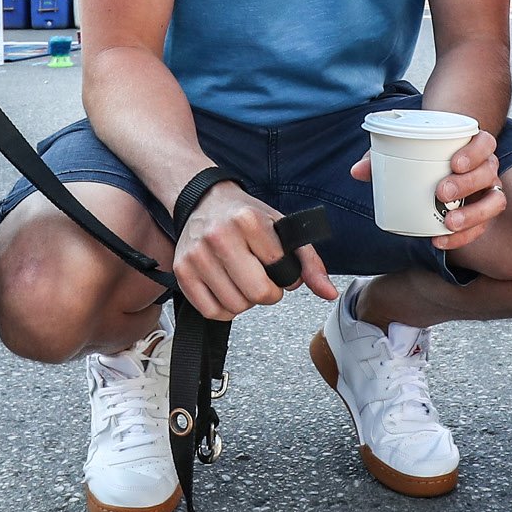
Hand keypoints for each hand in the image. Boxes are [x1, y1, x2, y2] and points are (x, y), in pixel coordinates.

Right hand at [171, 180, 336, 321]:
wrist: (203, 200)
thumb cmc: (244, 215)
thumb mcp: (282, 227)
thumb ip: (309, 261)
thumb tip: (328, 292)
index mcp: (248, 221)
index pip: (281, 271)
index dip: (286, 275)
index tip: (277, 264)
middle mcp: (219, 237)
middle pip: (257, 293)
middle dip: (267, 292)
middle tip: (263, 277)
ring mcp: (197, 255)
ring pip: (235, 306)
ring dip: (245, 301)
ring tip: (242, 279)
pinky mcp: (182, 271)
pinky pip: (211, 311)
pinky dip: (224, 309)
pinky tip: (227, 289)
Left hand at [350, 131, 506, 250]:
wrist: (440, 167)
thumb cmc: (423, 155)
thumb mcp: (402, 151)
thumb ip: (380, 158)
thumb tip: (356, 171)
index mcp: (473, 145)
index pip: (484, 142)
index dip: (475, 152)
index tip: (454, 162)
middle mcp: (486, 168)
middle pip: (488, 172)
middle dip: (467, 184)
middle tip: (441, 192)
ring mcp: (487, 192)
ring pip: (494, 202)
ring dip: (473, 213)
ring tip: (448, 222)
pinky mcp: (482, 214)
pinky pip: (481, 227)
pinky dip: (463, 237)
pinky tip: (441, 240)